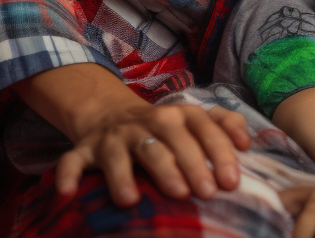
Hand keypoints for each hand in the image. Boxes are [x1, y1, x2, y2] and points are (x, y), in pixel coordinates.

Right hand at [54, 102, 251, 207]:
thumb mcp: (196, 120)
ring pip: (123, 154)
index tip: (230, 182)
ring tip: (135, 200)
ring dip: (127, 176)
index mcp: (180, 115)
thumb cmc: (166, 127)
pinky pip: (71, 162)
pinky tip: (67, 193)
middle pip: (168, 142)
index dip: (218, 154)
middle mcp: (149, 122)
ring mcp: (115, 137)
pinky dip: (66, 176)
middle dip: (183, 167)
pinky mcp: (85, 150)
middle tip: (196, 194)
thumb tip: (247, 143)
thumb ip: (225, 125)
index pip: (205, 130)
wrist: (113, 115)